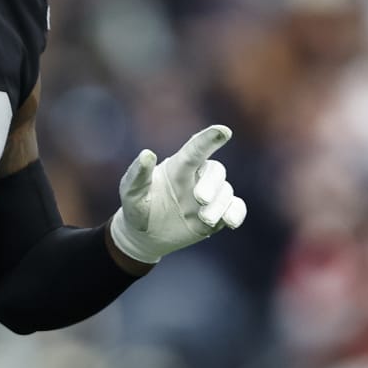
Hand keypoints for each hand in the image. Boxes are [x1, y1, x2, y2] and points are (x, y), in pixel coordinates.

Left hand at [108, 124, 247, 264]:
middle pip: (215, 170)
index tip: (224, 131)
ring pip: (226, 191)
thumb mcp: (131, 192)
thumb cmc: (137, 207)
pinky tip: (229, 222)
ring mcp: (210, 197)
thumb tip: (147, 154)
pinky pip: (236, 208)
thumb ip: (138, 174)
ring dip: (218, 205)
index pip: (196, 148)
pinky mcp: (218, 215)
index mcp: (178, 166)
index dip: (210, 138)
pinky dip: (236, 213)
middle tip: (200, 199)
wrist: (144, 236)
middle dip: (211, 183)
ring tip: (204, 220)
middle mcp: (197, 178)